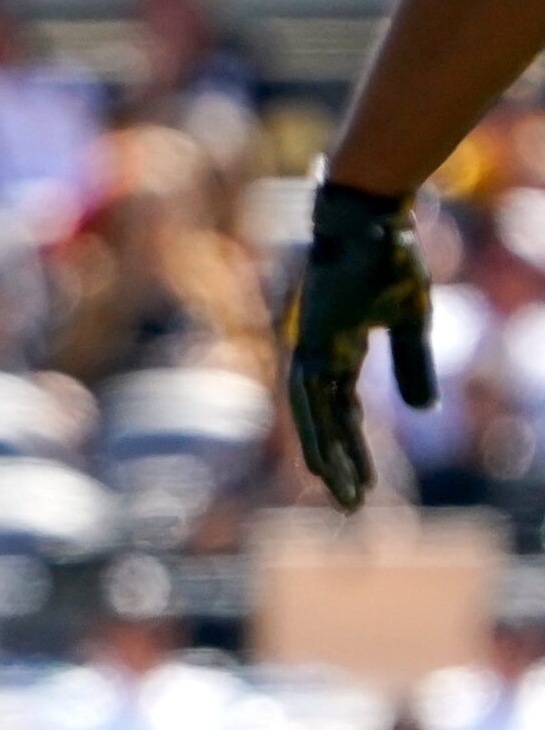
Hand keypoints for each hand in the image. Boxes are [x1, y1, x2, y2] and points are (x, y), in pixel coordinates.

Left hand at [286, 180, 435, 510]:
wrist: (371, 220)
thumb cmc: (390, 260)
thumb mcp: (411, 321)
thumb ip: (411, 366)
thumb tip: (421, 411)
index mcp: (341, 353)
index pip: (345, 413)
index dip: (354, 449)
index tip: (365, 485)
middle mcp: (319, 358)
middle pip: (327, 425)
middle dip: (339, 467)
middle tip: (350, 509)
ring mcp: (311, 351)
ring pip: (314, 421)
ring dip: (327, 460)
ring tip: (343, 497)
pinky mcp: (310, 344)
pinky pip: (307, 400)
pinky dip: (314, 432)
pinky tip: (320, 464)